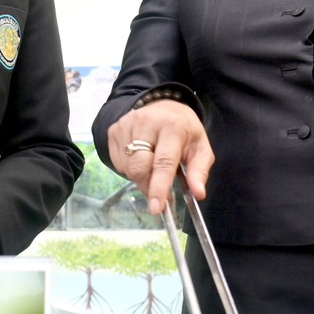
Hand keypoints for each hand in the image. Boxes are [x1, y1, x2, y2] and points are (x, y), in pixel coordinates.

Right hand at [105, 99, 213, 215]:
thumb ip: (199, 171)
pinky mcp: (113, 130)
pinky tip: (140, 158)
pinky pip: (118, 162)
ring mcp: (126, 125)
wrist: (162, 105)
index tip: (157, 208)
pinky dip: (129, 168)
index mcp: (172, 126)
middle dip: (148, 186)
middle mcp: (146, 123)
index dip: (159, 187)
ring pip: (127, 168)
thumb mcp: (200, 147)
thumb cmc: (183, 130)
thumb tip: (198, 194)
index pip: (163, 162)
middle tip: (158, 194)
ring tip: (152, 165)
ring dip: (140, 177)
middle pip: (140, 167)